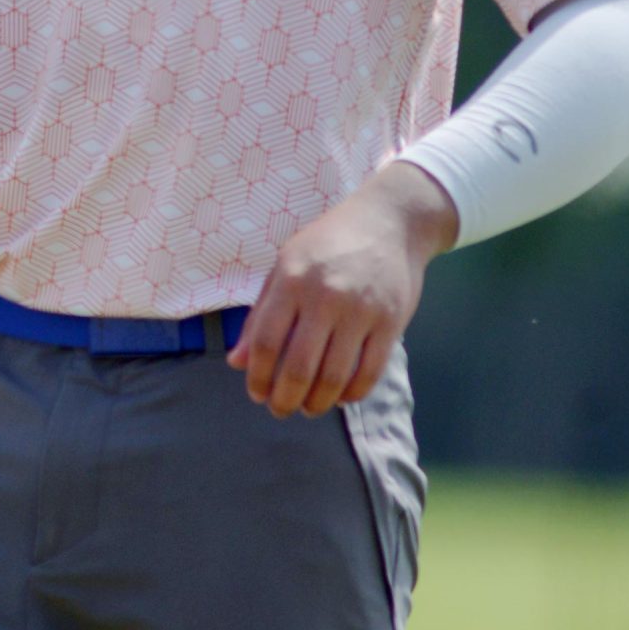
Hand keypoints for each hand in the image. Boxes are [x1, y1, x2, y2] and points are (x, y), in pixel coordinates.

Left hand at [226, 161, 457, 417]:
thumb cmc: (328, 244)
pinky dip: (352, 394)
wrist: (389, 219)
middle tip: (280, 410)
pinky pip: (370, 373)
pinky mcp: (391, 321)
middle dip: (285, 400)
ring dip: (317, 403)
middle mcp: (326, 296)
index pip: (267, 342)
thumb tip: (237, 363)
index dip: (258, 376)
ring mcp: (362, 310)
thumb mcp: (285, 266)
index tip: (256, 393)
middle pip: (299, 368)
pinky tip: (340, 397)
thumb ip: (260, 315)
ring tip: (308, 408)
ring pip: (334, 377)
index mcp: (292, 280)